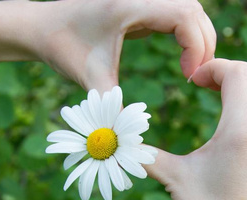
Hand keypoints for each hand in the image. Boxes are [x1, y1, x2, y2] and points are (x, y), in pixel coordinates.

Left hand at [37, 0, 215, 91]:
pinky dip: (187, 37)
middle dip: (203, 45)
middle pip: (193, 11)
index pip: (185, 15)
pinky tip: (183, 61)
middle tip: (195, 78)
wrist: (43, 28)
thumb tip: (131, 140)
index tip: (189, 77)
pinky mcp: (140, 8)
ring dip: (197, 40)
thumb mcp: (89, 77)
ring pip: (188, 11)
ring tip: (191, 71)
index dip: (196, 46)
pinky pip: (176, 16)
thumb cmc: (61, 47)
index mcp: (130, 5)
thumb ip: (112, 106)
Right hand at [146, 59, 246, 199]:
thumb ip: (146, 154)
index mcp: (242, 132)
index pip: (237, 74)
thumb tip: (120, 142)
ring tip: (223, 97)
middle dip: (231, 71)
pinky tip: (239, 124)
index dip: (212, 68)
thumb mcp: (175, 179)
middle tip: (206, 84)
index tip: (192, 81)